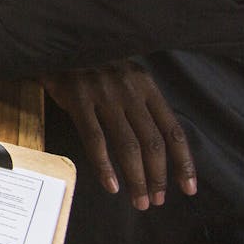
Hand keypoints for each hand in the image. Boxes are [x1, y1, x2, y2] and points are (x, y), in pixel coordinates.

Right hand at [41, 61, 196, 210]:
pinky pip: (95, 139)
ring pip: (127, 145)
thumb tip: (157, 146)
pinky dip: (104, 166)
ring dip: (136, 177)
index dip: (183, 162)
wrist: (55, 42)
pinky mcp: (78, 99)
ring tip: (138, 201)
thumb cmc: (92, 65)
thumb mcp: (125, 76)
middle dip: (157, 177)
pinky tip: (111, 185)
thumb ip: (140, 103)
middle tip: (155, 201)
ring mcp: (104, 94)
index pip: (173, 130)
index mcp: (146, 85)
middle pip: (152, 142)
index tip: (188, 189)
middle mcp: (129, 90)